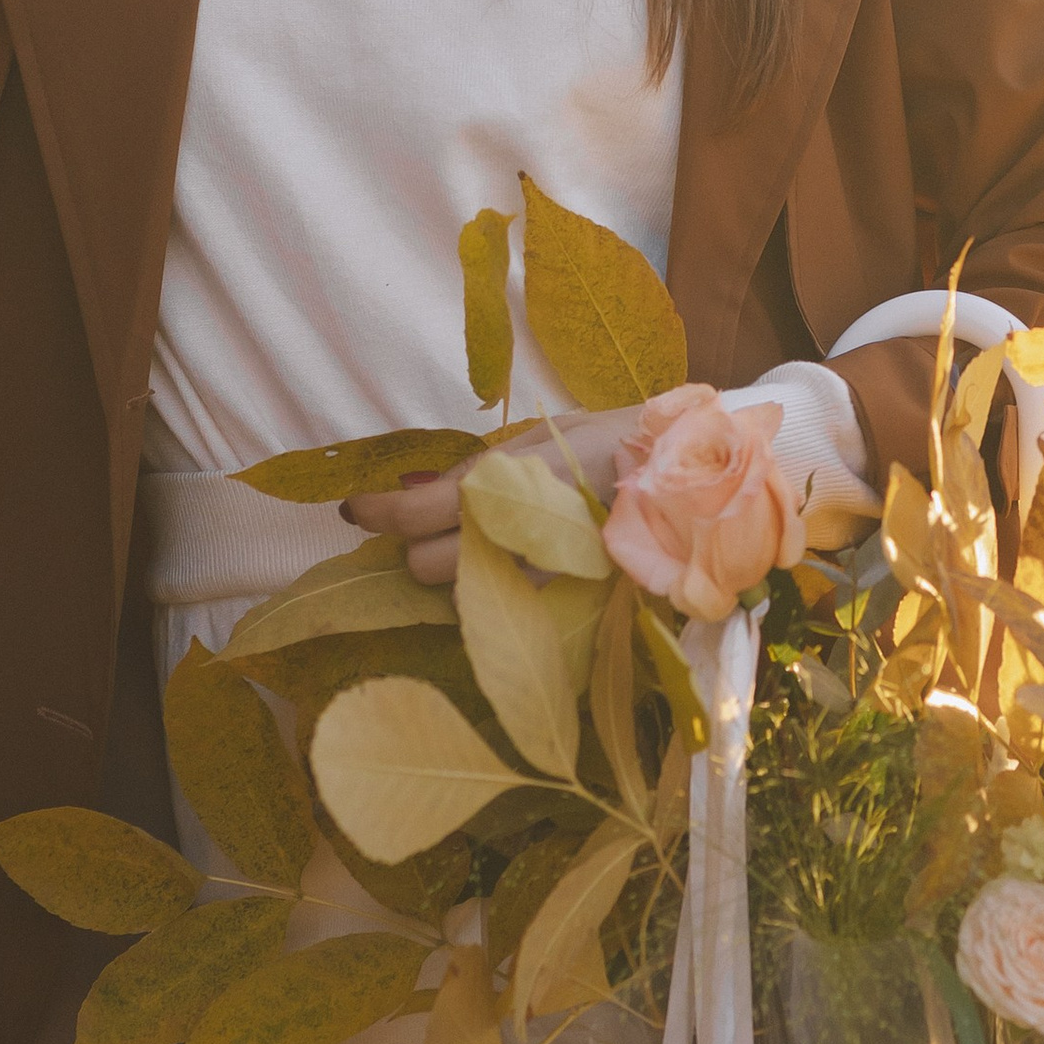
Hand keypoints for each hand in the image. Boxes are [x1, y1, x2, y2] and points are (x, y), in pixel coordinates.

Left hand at [344, 406, 636, 583]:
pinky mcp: (561, 604)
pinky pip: (502, 607)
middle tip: (434, 523)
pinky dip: (495, 588)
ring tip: (485, 540)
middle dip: (421, 547)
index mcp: (501, 484)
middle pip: (424, 568)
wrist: (687, 480)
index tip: (356, 508)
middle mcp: (512, 536)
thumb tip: (416, 488)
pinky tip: (512, 564)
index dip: (374, 512)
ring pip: (461, 594)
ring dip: (459, 571)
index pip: (413, 515)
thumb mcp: (540, 436)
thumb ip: (476, 469)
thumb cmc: (611, 443)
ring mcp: (537, 578)